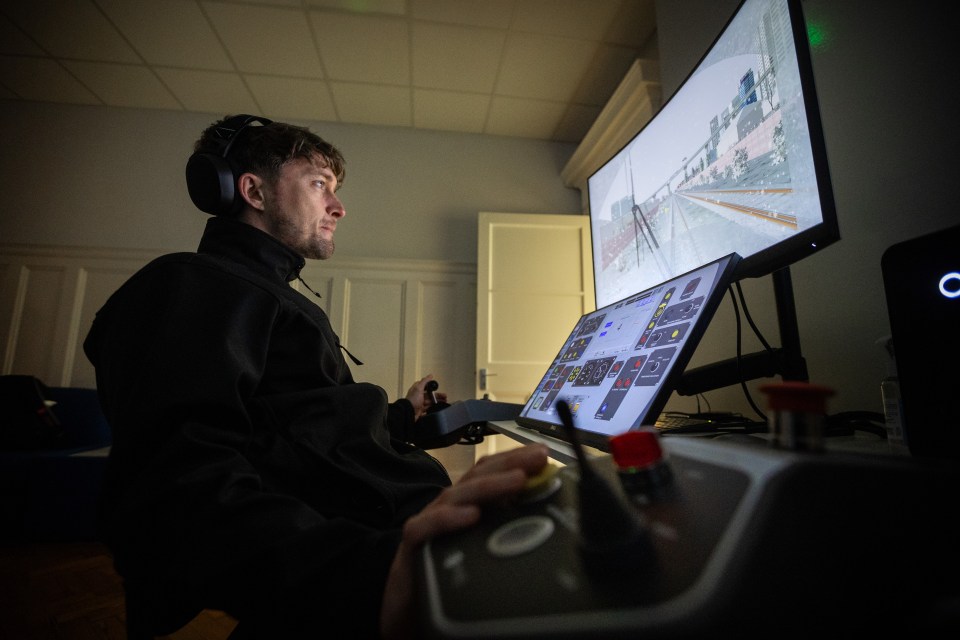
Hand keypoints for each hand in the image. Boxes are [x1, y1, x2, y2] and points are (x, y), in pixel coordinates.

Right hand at [379, 443, 549, 638]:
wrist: (405, 607)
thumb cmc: (445, 574)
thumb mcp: (480, 549)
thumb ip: (504, 531)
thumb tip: (544, 519)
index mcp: (465, 504)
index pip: (489, 472)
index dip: (515, 460)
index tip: (544, 455)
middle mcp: (448, 507)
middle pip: (478, 476)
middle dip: (510, 463)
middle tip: (538, 457)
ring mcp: (429, 521)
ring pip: (458, 495)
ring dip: (490, 485)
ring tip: (519, 479)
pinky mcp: (413, 544)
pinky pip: (427, 526)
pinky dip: (449, 518)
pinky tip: (472, 516)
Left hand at [404, 374, 446, 419]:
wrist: (409, 413)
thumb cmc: (412, 400)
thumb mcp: (418, 388)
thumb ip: (424, 381)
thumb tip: (430, 375)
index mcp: (417, 389)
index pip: (425, 386)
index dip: (431, 386)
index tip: (437, 387)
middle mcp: (418, 396)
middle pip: (429, 394)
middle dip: (437, 395)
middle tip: (444, 396)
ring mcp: (419, 403)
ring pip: (430, 401)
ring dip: (437, 401)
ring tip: (444, 401)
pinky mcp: (421, 410)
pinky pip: (428, 408)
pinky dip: (433, 408)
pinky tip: (437, 407)